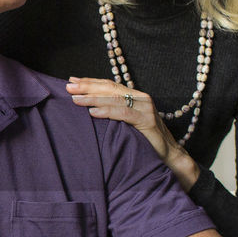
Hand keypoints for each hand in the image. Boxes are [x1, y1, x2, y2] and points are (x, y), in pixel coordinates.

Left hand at [65, 77, 198, 189]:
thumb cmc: (145, 140)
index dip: (90, 82)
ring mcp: (145, 108)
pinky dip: (107, 112)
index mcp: (135, 96)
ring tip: (76, 99)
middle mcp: (141, 98)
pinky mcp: (148, 120)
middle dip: (88, 87)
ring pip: (115, 99)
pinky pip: (124, 114)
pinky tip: (93, 113)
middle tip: (69, 87)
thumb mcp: (127, 123)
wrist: (169, 155)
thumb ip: (114, 113)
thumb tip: (90, 108)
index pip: (109, 85)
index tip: (72, 81)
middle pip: (110, 88)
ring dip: (93, 98)